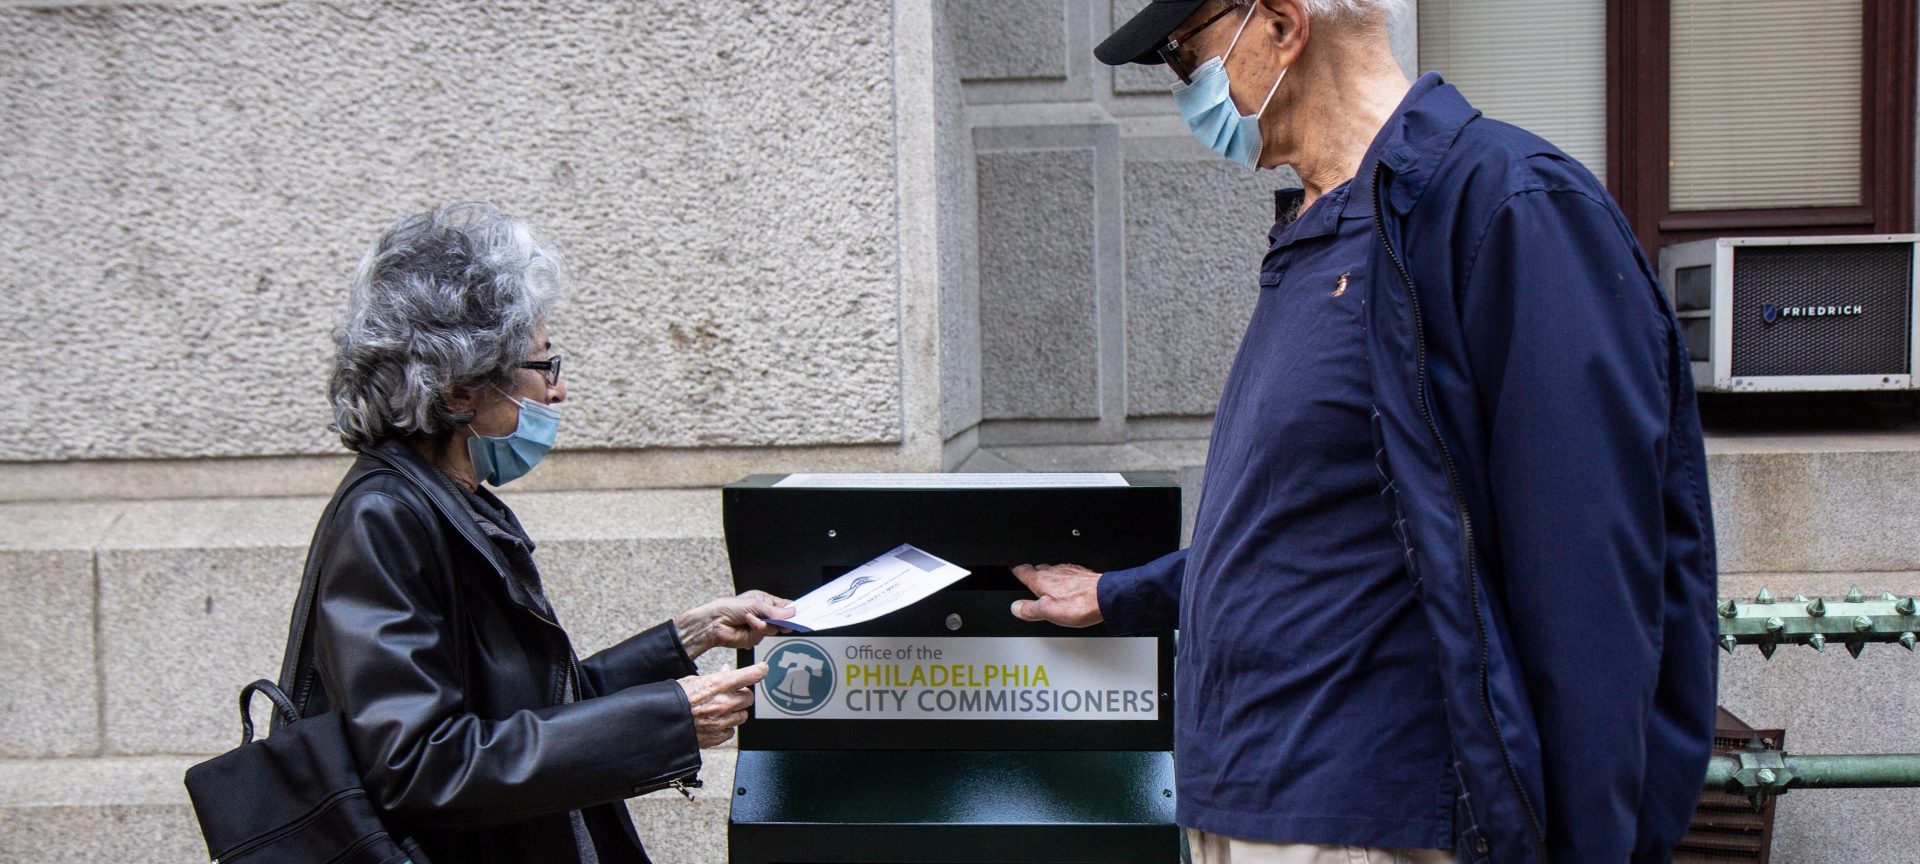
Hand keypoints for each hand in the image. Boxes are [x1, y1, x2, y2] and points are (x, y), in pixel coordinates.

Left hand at [674, 590, 795, 659]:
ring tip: (753, 618)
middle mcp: (764, 613)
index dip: (792, 610)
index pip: (784, 606)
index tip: (801, 613)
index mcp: (764, 600)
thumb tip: (792, 613)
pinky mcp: (756, 637)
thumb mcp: (754, 604)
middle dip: (782, 619)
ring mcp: (760, 626)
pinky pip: (765, 633)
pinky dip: (759, 628)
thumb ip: (775, 611)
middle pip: (782, 619)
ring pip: (775, 627)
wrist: (714, 623)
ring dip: (765, 623)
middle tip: (787, 620)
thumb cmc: (729, 607)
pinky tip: (750, 623)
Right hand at [676, 663, 766, 748]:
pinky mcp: (718, 736)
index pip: (750, 675)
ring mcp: (723, 721)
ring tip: (720, 710)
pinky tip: (714, 722)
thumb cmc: (674, 699)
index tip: (763, 669)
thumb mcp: (695, 680)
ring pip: (743, 715)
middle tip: (732, 694)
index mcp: (719, 684)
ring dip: (735, 712)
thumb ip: (716, 678)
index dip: (759, 671)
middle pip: (749, 697)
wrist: (662, 722)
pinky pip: (731, 731)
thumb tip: (727, 672)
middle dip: (742, 695)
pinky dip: (726, 727)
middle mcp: (724, 702)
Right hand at [1010, 563, 1103, 627]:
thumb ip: (1030, 609)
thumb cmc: (1080, 604)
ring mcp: (1068, 571)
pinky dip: (1063, 579)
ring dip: (1048, 577)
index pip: (1022, 571)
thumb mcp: (1048, 612)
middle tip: (1028, 584)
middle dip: (1032, 575)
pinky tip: (1068, 588)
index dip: (1015, 572)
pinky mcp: (1081, 573)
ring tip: (1047, 588)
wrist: (1107, 597)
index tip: (1012, 573)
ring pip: (1052, 571)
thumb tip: (1016, 607)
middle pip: (1037, 569)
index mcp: (1042, 580)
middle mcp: (1054, 571)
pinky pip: (1067, 573)